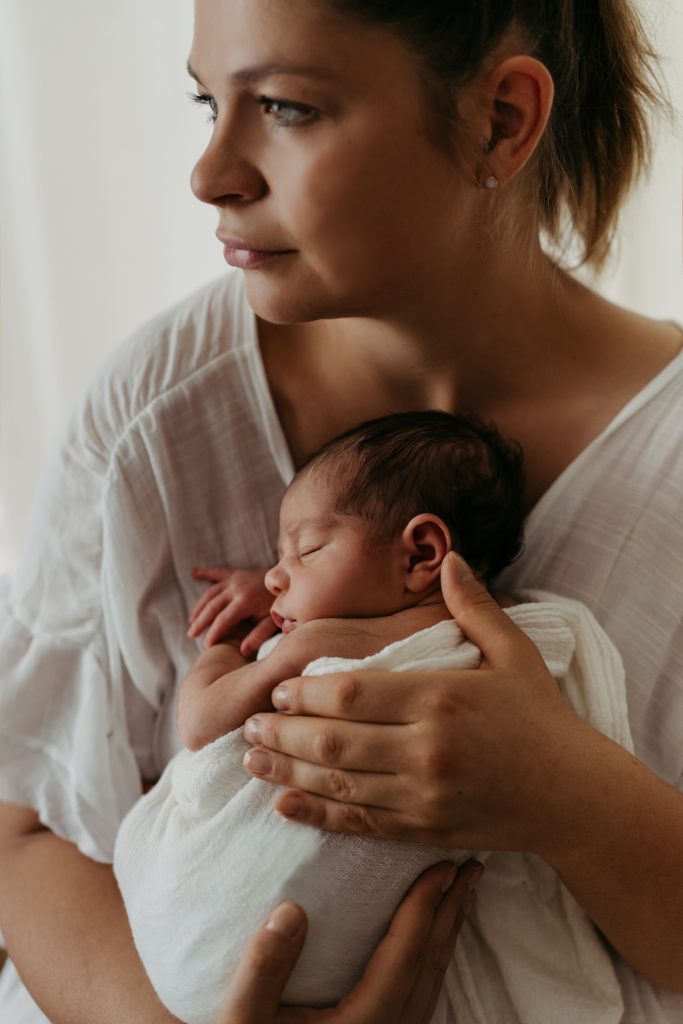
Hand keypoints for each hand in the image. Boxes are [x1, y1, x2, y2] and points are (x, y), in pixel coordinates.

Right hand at [188, 567, 275, 653]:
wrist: (290, 580)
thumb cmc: (282, 603)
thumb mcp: (273, 622)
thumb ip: (258, 635)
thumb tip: (243, 651)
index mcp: (245, 601)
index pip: (223, 620)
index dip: (213, 633)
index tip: (206, 645)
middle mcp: (236, 588)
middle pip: (212, 607)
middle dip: (200, 622)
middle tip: (191, 635)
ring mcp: (235, 579)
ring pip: (210, 593)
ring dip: (199, 606)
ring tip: (191, 620)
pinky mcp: (236, 573)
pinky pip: (217, 572)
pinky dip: (205, 572)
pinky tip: (193, 574)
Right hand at [216, 859, 482, 1022]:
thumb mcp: (242, 1020)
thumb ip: (264, 970)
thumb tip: (291, 910)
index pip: (406, 954)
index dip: (425, 906)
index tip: (442, 866)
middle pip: (430, 967)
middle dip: (451, 912)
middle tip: (468, 869)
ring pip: (431, 985)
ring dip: (445, 935)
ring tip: (454, 897)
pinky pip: (420, 998)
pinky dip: (430, 961)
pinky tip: (425, 945)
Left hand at [242, 552, 591, 857]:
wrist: (571, 795)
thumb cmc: (540, 716)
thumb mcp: (513, 651)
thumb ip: (474, 605)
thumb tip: (450, 555)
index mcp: (440, 698)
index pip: (350, 694)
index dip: (303, 693)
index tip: (277, 688)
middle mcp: (426, 749)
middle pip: (332, 740)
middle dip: (281, 731)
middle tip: (249, 724)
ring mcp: (423, 796)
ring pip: (337, 784)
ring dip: (287, 770)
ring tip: (251, 757)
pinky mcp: (424, 830)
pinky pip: (358, 823)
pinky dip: (316, 814)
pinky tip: (283, 803)